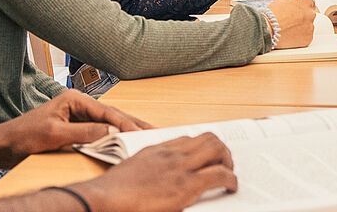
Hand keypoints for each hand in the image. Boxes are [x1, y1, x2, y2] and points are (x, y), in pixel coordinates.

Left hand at [0, 89, 149, 169]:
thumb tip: (112, 132)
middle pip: (113, 115)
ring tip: (149, 135)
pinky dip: (115, 137)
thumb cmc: (22, 137)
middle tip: (156, 132)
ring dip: (128, 130)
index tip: (141, 133)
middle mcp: (78, 105)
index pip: (107, 112)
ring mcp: (77, 117)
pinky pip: (100, 132)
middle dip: (135, 124)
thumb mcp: (54, 135)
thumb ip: (84, 132)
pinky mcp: (74, 128)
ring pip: (109, 123)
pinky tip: (126, 141)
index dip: (126, 123)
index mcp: (75, 99)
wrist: (0, 146)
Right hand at [74, 134, 237, 210]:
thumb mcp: (133, 169)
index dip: (202, 146)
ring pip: (217, 150)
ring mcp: (181, 167)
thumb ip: (150, 167)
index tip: (207, 154)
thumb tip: (157, 176)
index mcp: (158, 149)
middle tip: (224, 163)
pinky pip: (219, 175)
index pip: (189, 138)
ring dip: (228, 160)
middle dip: (221, 149)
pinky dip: (230, 179)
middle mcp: (172, 153)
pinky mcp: (187, 185)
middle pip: (208, 138)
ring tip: (229, 172)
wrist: (105, 197)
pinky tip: (231, 186)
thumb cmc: (113, 190)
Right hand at [265, 0, 317, 48]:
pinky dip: (300, 37)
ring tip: (289, 29)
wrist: (269, 28)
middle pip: (310, 16)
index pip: (311, 3)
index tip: (300, 11)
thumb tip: (297, 1)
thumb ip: (294, 0)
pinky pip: (306, 37)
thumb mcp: (284, 0)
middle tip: (292, 21)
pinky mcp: (308, 39)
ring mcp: (310, 27)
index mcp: (307, 3)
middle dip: (303, 18)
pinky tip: (291, 35)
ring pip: (308, 27)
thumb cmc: (274, 14)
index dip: (303, 7)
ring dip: (301, 28)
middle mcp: (311, 14)